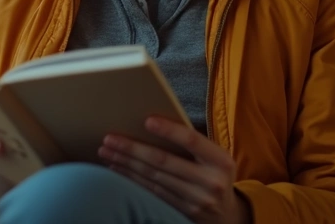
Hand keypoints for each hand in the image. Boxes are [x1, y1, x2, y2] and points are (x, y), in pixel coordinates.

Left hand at [98, 117, 249, 223]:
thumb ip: (193, 145)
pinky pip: (152, 192)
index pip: (192, 141)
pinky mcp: (183, 213)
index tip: (146, 120)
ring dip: (126, 163)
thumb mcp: (214, 159)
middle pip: (164, 161)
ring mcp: (197, 200)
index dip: (169, 130)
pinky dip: (132, 179)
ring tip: (106, 151)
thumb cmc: (214, 174)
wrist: (228, 215)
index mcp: (221, 161)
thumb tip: (151, 124)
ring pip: (153, 178)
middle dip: (133, 148)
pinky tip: (118, 168)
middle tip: (109, 138)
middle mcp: (211, 182)